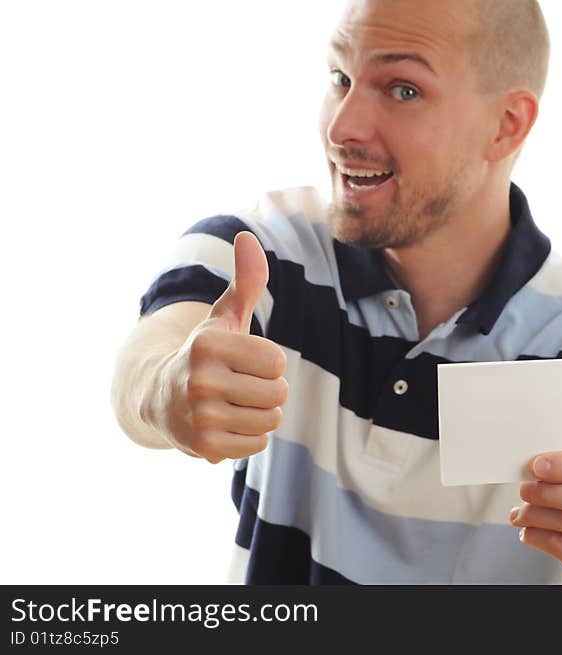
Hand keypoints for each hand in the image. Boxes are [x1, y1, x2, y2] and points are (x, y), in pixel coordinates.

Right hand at [155, 231, 287, 462]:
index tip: (243, 361)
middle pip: (278, 393)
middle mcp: (200, 380)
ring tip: (232, 405)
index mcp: (208, 344)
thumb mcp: (224, 317)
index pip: (276, 361)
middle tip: (239, 386)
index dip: (268, 362)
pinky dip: (249, 437)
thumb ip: (246, 281)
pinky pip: (257, 445)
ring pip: (271, 420)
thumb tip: (248, 237)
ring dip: (259, 414)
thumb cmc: (207, 354)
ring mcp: (199, 416)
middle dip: (267, 390)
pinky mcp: (204, 447)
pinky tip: (226, 425)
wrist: (161, 398)